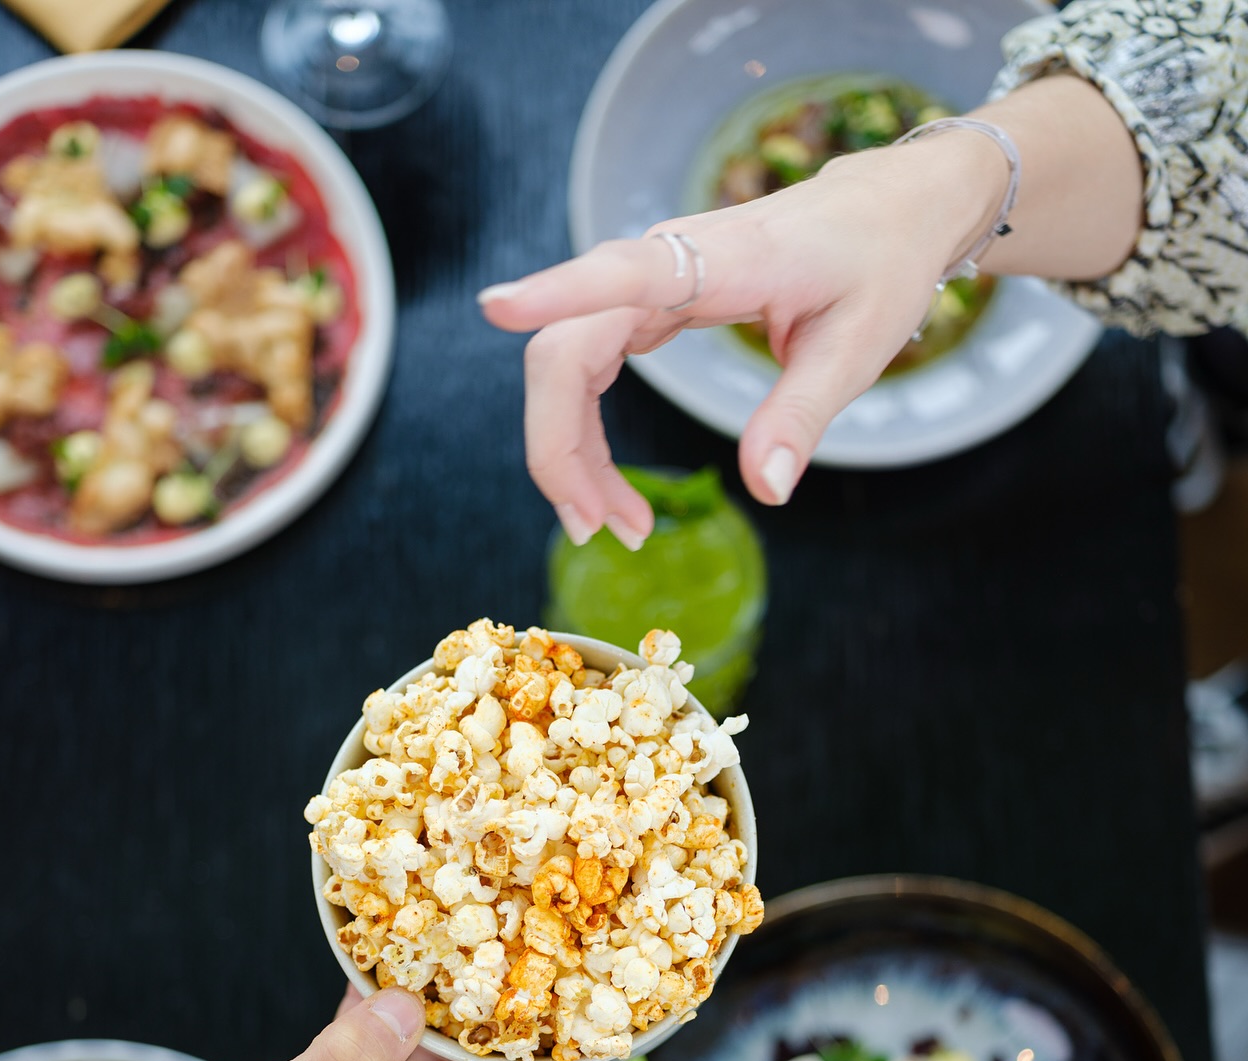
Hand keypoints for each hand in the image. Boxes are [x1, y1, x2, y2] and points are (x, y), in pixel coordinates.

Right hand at [478, 130, 1008, 531]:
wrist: (882, 211)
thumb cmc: (876, 265)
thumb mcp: (857, 346)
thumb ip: (802, 415)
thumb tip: (767, 490)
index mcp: (723, 260)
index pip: (622, 274)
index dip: (555, 292)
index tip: (497, 309)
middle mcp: (667, 262)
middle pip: (566, 348)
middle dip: (561, 445)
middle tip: (596, 530)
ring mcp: (647, 282)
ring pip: (564, 366)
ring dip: (568, 452)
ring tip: (613, 525)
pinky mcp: (643, 304)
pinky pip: (586, 371)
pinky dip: (587, 438)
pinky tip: (612, 492)